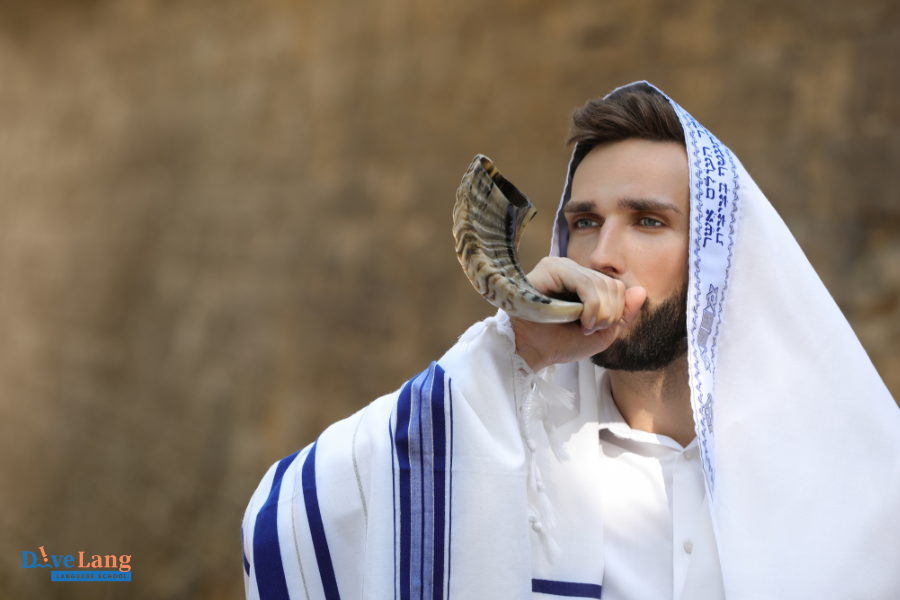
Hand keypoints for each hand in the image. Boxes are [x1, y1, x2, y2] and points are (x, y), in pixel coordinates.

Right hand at [509, 257, 646, 371]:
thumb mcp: (603, 333)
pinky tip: (579, 320)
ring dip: (600, 312)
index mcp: (584, 282)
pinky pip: (585, 282)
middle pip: (613, 284)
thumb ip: (623, 314)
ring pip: (602, 284)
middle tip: (590, 329)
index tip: (596, 329)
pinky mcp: (550, 268)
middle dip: (610, 313)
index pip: (618, 286)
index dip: (616, 311)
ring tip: (583, 327)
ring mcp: (562, 266)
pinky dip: (591, 306)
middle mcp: (573, 270)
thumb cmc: (561, 343)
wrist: (532, 352)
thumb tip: (641, 291)